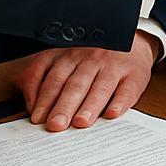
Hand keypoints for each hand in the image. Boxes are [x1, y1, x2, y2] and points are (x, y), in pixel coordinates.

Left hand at [15, 30, 157, 131]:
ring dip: (90, 105)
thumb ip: (39, 75)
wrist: (133, 41)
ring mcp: (114, 65)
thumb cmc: (91, 56)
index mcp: (70, 56)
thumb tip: (29, 103)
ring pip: (101, 87)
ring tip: (81, 122)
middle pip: (76, 85)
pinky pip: (128, 88)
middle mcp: (91, 58)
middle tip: (56, 125)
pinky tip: (113, 113)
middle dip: (64, 106)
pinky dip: (121, 102)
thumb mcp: (61, 58)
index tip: (37, 118)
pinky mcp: (135, 74)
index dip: (45, 99)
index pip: (55, 79)